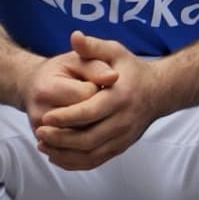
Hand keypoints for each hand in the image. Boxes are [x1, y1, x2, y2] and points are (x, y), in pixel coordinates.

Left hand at [30, 32, 162, 171]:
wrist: (159, 92)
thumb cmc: (132, 70)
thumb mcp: (115, 51)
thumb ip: (93, 47)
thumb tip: (74, 36)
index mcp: (120, 97)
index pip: (90, 112)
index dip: (66, 117)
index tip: (45, 117)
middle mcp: (124, 121)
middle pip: (88, 138)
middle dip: (60, 138)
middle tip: (39, 132)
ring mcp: (123, 137)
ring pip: (91, 154)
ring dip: (64, 153)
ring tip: (42, 145)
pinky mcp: (121, 147)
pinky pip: (95, 161)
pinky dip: (74, 162)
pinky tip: (56, 156)